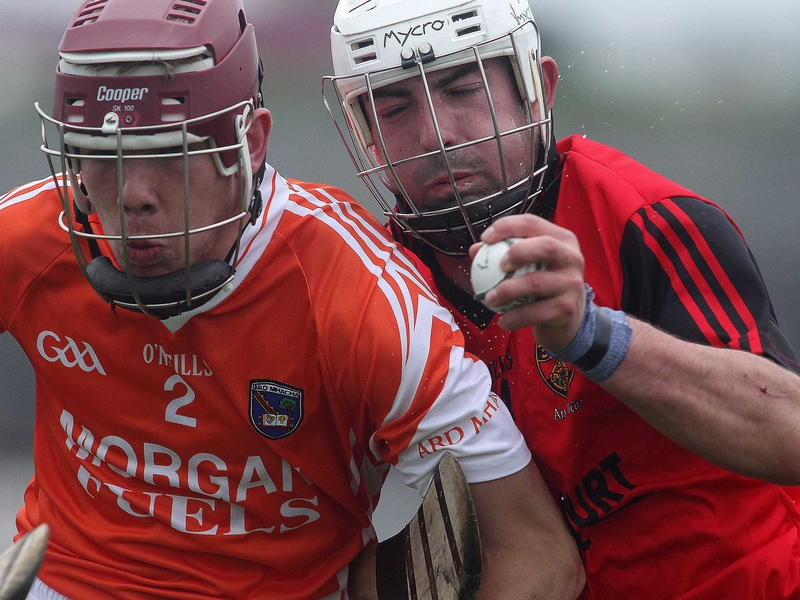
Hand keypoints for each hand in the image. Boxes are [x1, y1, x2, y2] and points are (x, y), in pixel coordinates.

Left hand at [471, 214, 586, 351]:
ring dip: (507, 291)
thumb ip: (504, 254)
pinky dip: (515, 317)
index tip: (485, 239)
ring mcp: (572, 284)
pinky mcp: (567, 308)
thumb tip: (476, 250)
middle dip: (518, 252)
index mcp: (561, 239)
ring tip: (489, 299)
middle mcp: (571, 258)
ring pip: (536, 283)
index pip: (533, 223)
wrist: (569, 319)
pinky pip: (535, 313)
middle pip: (546, 246)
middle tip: (498, 266)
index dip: (507, 226)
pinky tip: (503, 321)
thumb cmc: (543, 285)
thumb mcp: (529, 265)